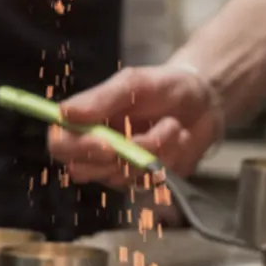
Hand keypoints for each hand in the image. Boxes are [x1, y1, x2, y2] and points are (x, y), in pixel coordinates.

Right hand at [48, 65, 222, 187]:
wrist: (206, 103)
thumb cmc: (165, 87)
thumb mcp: (134, 83)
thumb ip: (101, 98)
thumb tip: (65, 112)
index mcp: (86, 122)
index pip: (60, 144)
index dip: (76, 148)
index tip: (107, 143)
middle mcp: (97, 150)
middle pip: (82, 170)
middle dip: (119, 155)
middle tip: (147, 135)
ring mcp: (119, 169)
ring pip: (121, 176)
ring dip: (154, 149)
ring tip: (173, 125)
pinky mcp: (144, 182)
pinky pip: (149, 182)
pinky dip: (170, 159)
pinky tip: (179, 139)